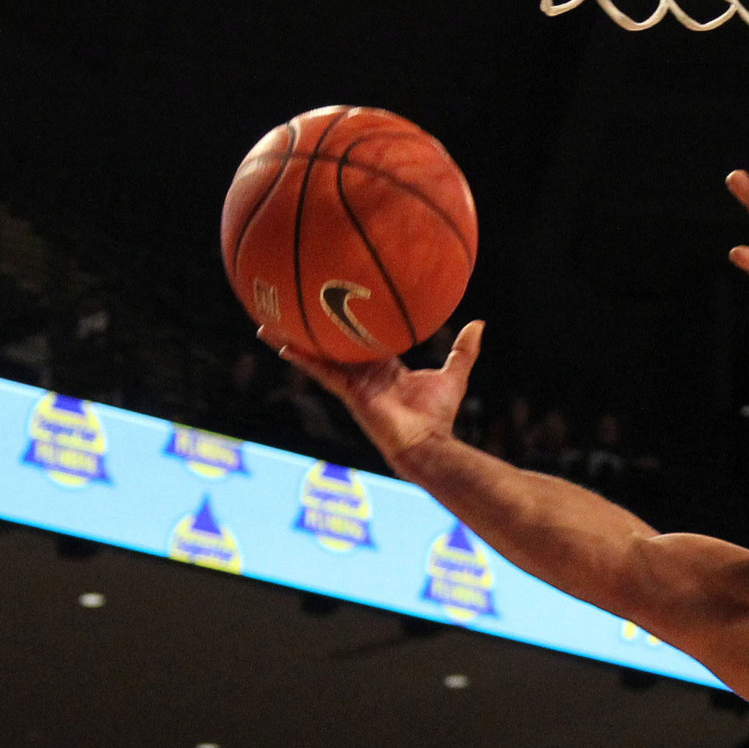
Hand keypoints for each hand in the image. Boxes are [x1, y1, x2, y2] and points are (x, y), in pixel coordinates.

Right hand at [268, 318, 483, 472]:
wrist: (426, 443)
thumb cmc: (439, 417)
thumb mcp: (453, 375)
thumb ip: (462, 351)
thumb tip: (478, 323)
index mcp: (385, 370)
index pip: (365, 342)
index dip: (352, 325)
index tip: (341, 304)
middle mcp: (364, 375)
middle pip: (335, 345)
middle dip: (317, 329)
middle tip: (295, 307)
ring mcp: (352, 384)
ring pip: (320, 355)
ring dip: (296, 338)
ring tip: (270, 321)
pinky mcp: (347, 391)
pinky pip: (320, 369)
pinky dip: (301, 355)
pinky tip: (279, 342)